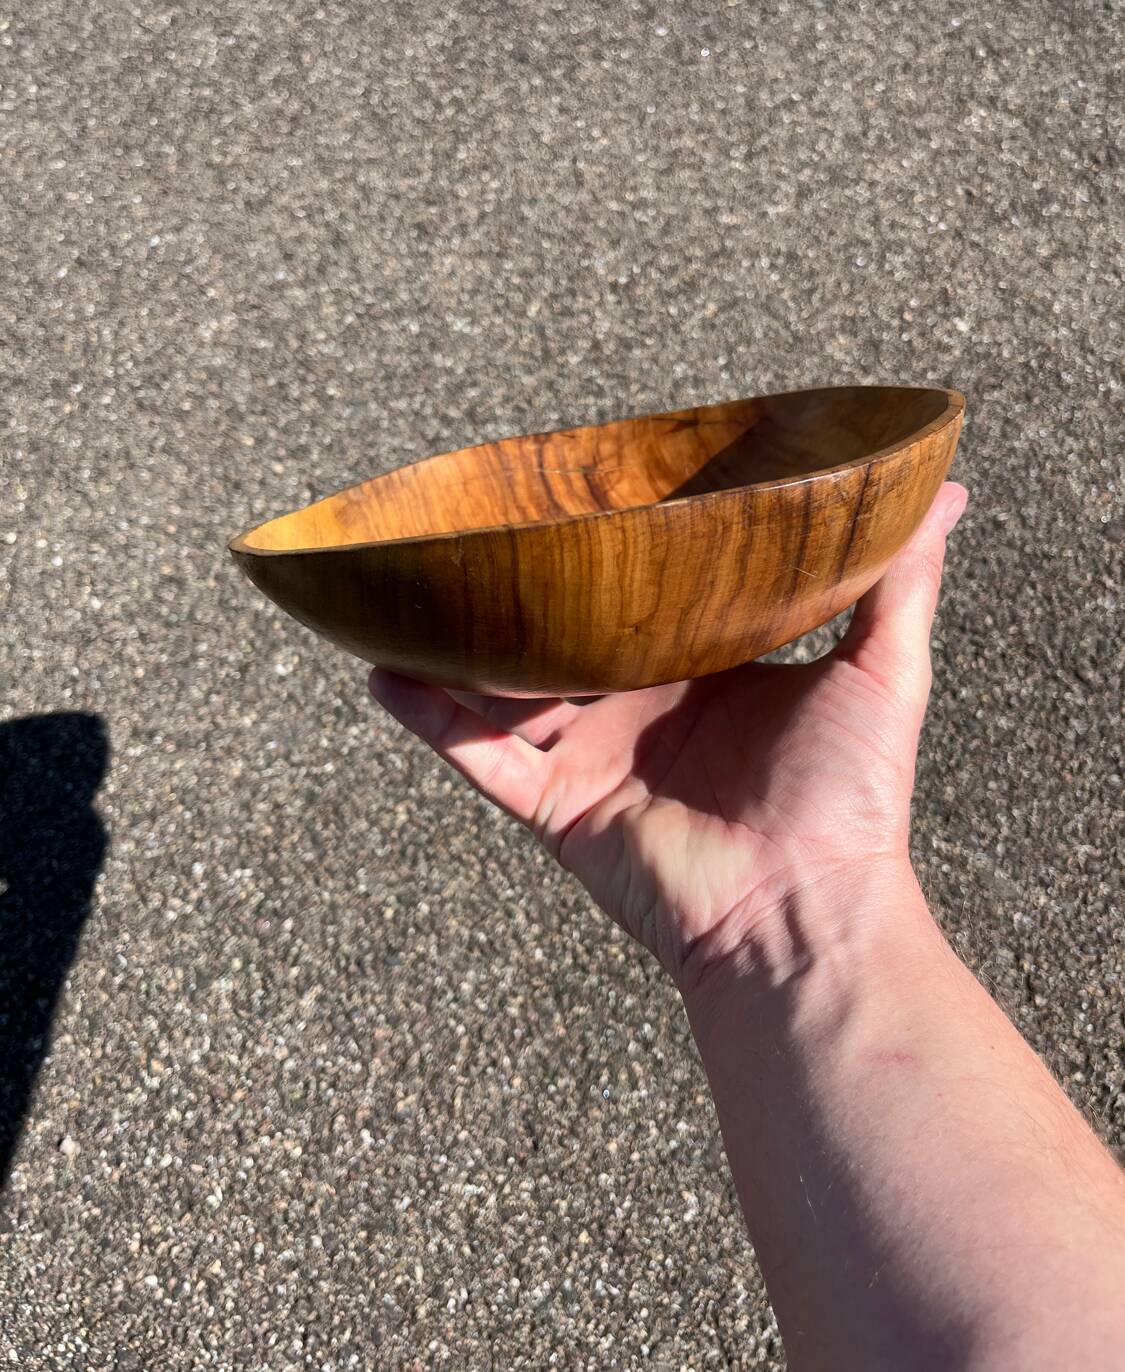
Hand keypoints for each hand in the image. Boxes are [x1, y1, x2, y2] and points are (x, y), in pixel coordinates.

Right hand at [369, 482, 967, 992]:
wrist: (806, 913)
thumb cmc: (849, 800)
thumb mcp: (880, 673)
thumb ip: (900, 581)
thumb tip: (950, 491)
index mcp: (701, 672)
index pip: (644, 597)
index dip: (614, 551)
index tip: (586, 490)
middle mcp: (637, 707)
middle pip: (562, 636)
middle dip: (521, 589)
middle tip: (477, 522)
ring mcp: (590, 756)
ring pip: (504, 687)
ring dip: (454, 642)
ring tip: (405, 582)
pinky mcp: (555, 805)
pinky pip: (476, 755)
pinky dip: (428, 716)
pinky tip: (378, 666)